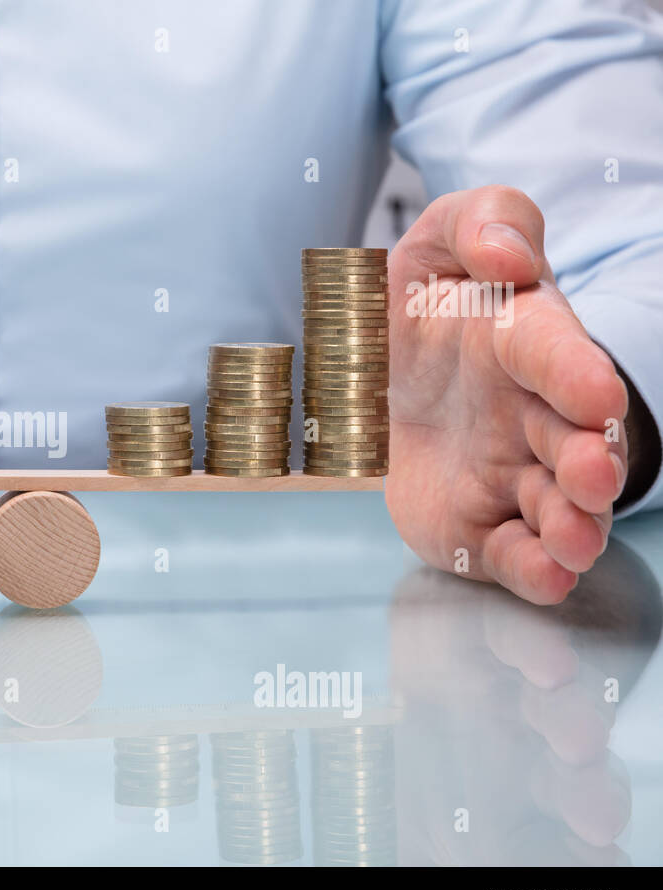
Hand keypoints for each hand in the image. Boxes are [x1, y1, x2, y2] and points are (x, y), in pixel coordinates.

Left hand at [385, 186, 628, 604]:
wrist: (382, 380)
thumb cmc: (426, 309)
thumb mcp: (435, 245)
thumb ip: (480, 223)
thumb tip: (508, 254)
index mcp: (522, 339)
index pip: (555, 353)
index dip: (575, 373)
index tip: (595, 395)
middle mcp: (531, 412)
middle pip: (574, 441)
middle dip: (591, 461)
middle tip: (591, 476)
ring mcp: (512, 472)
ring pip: (559, 505)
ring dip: (572, 524)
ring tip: (573, 540)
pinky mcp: (483, 523)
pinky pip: (515, 553)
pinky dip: (535, 569)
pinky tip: (548, 578)